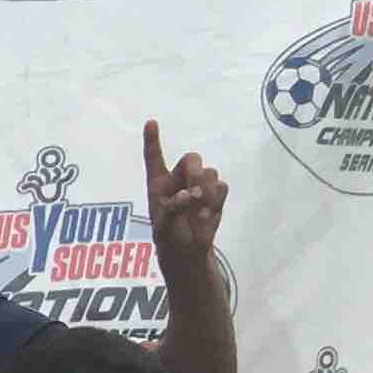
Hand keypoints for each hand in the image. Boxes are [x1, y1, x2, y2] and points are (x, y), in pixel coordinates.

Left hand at [142, 120, 226, 267]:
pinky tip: (207, 215)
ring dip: (206, 191)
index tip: (150, 122)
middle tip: (194, 191)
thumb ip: (173, 209)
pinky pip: (222, 186)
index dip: (152, 140)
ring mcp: (199, 185)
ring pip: (210, 172)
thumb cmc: (169, 236)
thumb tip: (189, 195)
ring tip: (198, 211)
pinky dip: (216, 201)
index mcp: (158, 184)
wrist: (188, 250)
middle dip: (195, 171)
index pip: (155, 157)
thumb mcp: (164, 227)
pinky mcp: (215, 194)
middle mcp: (178, 179)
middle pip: (192, 158)